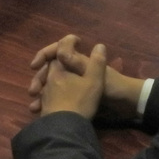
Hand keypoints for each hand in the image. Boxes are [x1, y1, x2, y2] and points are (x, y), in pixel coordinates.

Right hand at [26, 34, 144, 119]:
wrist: (125, 106)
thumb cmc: (111, 87)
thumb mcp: (94, 74)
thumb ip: (77, 62)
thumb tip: (62, 46)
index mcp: (78, 61)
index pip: (56, 51)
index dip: (44, 55)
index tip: (34, 66)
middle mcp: (73, 71)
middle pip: (49, 69)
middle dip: (39, 78)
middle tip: (33, 91)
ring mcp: (73, 85)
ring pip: (50, 86)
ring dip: (40, 93)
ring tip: (34, 106)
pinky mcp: (74, 100)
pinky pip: (55, 99)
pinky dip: (46, 104)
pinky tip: (40, 112)